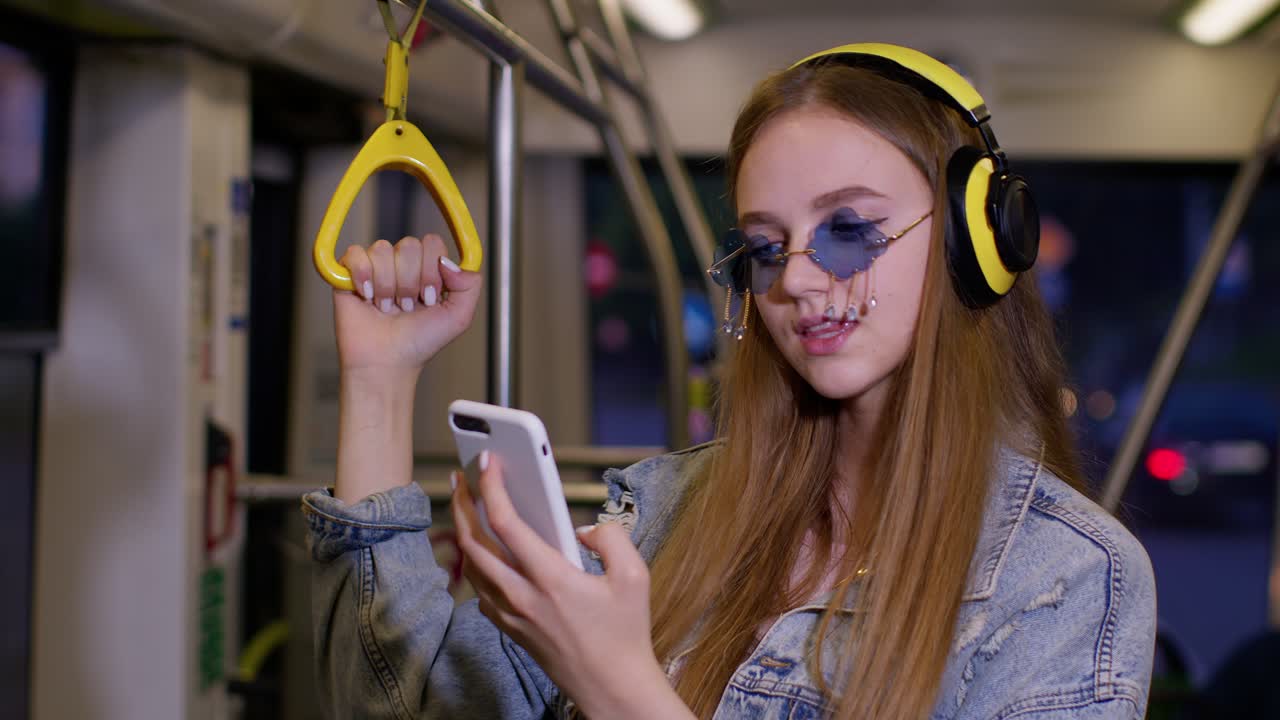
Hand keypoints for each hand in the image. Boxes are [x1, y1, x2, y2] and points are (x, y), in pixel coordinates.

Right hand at [333, 234, 481, 377]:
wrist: (386, 364)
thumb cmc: (419, 344)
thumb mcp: (459, 317)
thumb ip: (470, 284)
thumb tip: (448, 261)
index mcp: (427, 269)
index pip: (432, 243)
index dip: (431, 270)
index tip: (429, 299)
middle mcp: (402, 265)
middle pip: (409, 245)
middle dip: (409, 282)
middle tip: (406, 307)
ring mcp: (375, 267)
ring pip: (383, 249)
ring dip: (387, 286)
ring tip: (387, 308)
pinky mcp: (348, 273)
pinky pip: (356, 253)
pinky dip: (362, 276)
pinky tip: (367, 297)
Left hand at [450, 454, 692, 719]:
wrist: (612, 688)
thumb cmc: (625, 635)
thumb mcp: (635, 576)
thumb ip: (611, 538)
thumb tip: (584, 528)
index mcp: (550, 578)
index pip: (506, 523)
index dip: (491, 487)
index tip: (488, 462)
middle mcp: (522, 596)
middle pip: (473, 541)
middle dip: (461, 504)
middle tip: (460, 478)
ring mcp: (511, 615)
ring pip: (470, 566)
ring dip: (462, 532)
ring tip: (465, 508)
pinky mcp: (511, 629)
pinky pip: (480, 590)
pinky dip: (473, 564)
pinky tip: (482, 551)